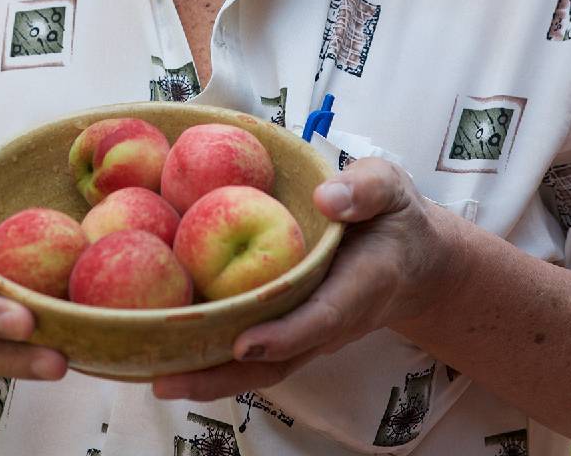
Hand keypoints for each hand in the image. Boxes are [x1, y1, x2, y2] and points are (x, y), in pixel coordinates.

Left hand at [152, 157, 446, 401]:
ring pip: (263, 366)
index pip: (322, 317)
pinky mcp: (293, 331)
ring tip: (157, 380)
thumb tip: (328, 198)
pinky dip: (216, 359)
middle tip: (166, 381)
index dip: (285, 335)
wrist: (413, 262)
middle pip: (279, 360)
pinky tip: (170, 354)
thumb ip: (367, 189)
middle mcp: (332, 321)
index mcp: (359, 285)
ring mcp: (310, 333)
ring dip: (211, 377)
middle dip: (224, 375)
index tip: (244, 344)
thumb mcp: (391, 189)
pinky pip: (255, 353)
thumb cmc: (394, 219)